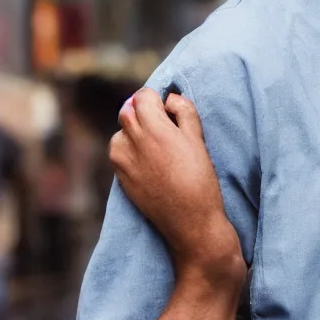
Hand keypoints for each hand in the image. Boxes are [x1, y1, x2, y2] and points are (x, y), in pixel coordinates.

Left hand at [111, 89, 245, 287]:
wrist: (190, 222)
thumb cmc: (199, 178)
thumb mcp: (198, 138)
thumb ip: (183, 110)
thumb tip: (169, 99)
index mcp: (153, 128)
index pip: (142, 96)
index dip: (156, 99)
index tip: (168, 109)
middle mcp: (132, 142)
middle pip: (127, 111)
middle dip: (142, 112)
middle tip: (163, 125)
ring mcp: (122, 162)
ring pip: (120, 132)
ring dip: (133, 131)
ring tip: (157, 146)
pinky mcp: (120, 178)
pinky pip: (119, 153)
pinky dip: (130, 150)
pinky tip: (150, 163)